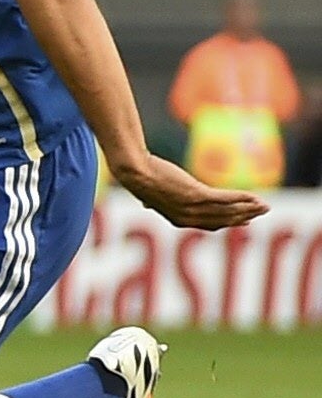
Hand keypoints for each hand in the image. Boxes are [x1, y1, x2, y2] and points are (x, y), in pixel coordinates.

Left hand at [112, 152, 268, 229]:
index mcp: (179, 220)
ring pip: (228, 210)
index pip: (212, 225)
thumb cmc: (140, 180)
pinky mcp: (196, 195)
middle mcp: (188, 218)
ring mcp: (193, 208)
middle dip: (245, 216)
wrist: (135, 172)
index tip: (245, 221)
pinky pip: (225, 199)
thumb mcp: (148, 196)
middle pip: (224, 220)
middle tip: (261, 212)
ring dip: (248, 208)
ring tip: (263, 205)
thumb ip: (154, 203)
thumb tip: (146, 204)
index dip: (230, 223)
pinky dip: (242, 198)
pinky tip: (254, 197)